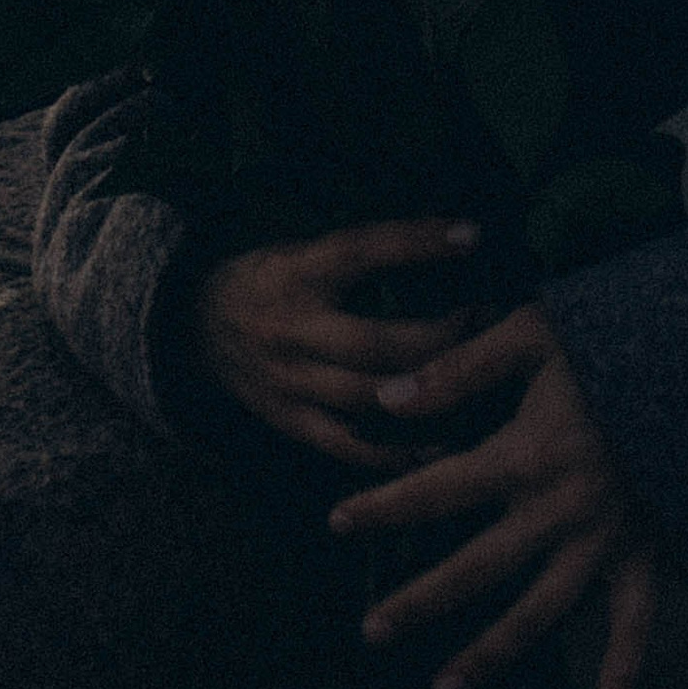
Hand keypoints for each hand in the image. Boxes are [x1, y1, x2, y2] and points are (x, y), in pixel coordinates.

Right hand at [194, 216, 482, 473]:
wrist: (196, 327)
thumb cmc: (270, 277)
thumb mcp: (303, 248)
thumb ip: (360, 254)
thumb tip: (445, 240)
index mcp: (299, 272)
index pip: (364, 249)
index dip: (418, 242)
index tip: (474, 235)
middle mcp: (295, 329)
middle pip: (376, 341)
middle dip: (440, 335)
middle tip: (492, 322)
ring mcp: (292, 383)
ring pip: (369, 398)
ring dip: (427, 394)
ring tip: (480, 385)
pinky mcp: (291, 423)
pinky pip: (349, 446)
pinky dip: (395, 452)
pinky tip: (439, 449)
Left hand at [331, 303, 656, 688]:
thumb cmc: (607, 342)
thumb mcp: (532, 335)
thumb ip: (459, 369)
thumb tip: (387, 398)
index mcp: (526, 455)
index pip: (437, 490)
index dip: (382, 507)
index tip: (337, 522)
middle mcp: (557, 510)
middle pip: (476, 569)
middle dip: (419, 601)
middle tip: (370, 629)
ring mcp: (600, 541)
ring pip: (537, 612)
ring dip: (489, 653)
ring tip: (443, 688)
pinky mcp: (640, 553)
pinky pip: (633, 624)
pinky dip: (621, 673)